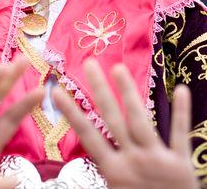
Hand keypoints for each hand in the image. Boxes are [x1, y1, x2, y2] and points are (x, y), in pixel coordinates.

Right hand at [53, 60, 198, 188]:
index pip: (88, 135)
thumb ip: (94, 183)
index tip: (58, 92)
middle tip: (90, 63)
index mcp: (114, 171)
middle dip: (100, 90)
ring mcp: (157, 160)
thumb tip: (68, 179)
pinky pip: (180, 135)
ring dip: (129, 93)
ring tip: (119, 67)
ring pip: (140, 121)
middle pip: (113, 119)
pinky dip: (182, 113)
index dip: (72, 113)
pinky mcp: (181, 165)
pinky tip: (182, 89)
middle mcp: (132, 161)